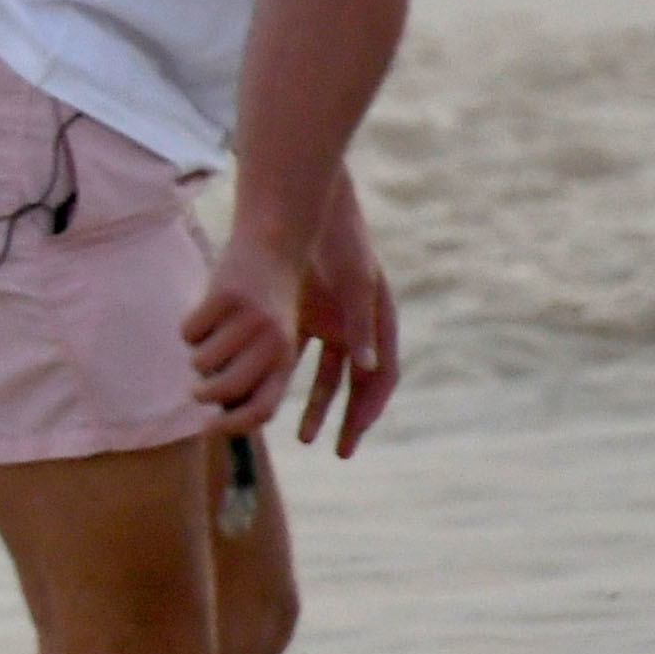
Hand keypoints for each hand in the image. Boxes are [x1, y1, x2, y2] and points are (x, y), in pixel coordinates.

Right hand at [182, 230, 300, 434]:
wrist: (274, 243)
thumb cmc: (267, 304)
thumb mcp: (273, 340)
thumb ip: (254, 376)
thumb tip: (221, 412)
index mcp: (285, 358)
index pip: (260, 410)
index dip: (232, 427)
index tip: (208, 429)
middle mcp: (271, 341)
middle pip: (225, 389)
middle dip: (203, 395)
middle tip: (196, 390)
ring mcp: (247, 318)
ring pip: (202, 361)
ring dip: (197, 356)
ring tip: (208, 340)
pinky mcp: (224, 295)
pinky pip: (189, 331)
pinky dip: (189, 328)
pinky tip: (205, 313)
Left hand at [291, 183, 400, 457]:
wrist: (303, 203)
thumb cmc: (338, 237)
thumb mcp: (354, 281)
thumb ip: (360, 325)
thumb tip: (368, 371)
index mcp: (379, 321)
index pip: (381, 377)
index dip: (369, 409)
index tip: (351, 438)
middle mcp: (357, 326)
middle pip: (356, 384)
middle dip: (345, 417)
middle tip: (334, 450)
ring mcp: (330, 320)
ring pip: (326, 374)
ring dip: (316, 404)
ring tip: (301, 435)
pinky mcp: (303, 313)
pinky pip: (300, 356)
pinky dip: (290, 378)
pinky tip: (273, 398)